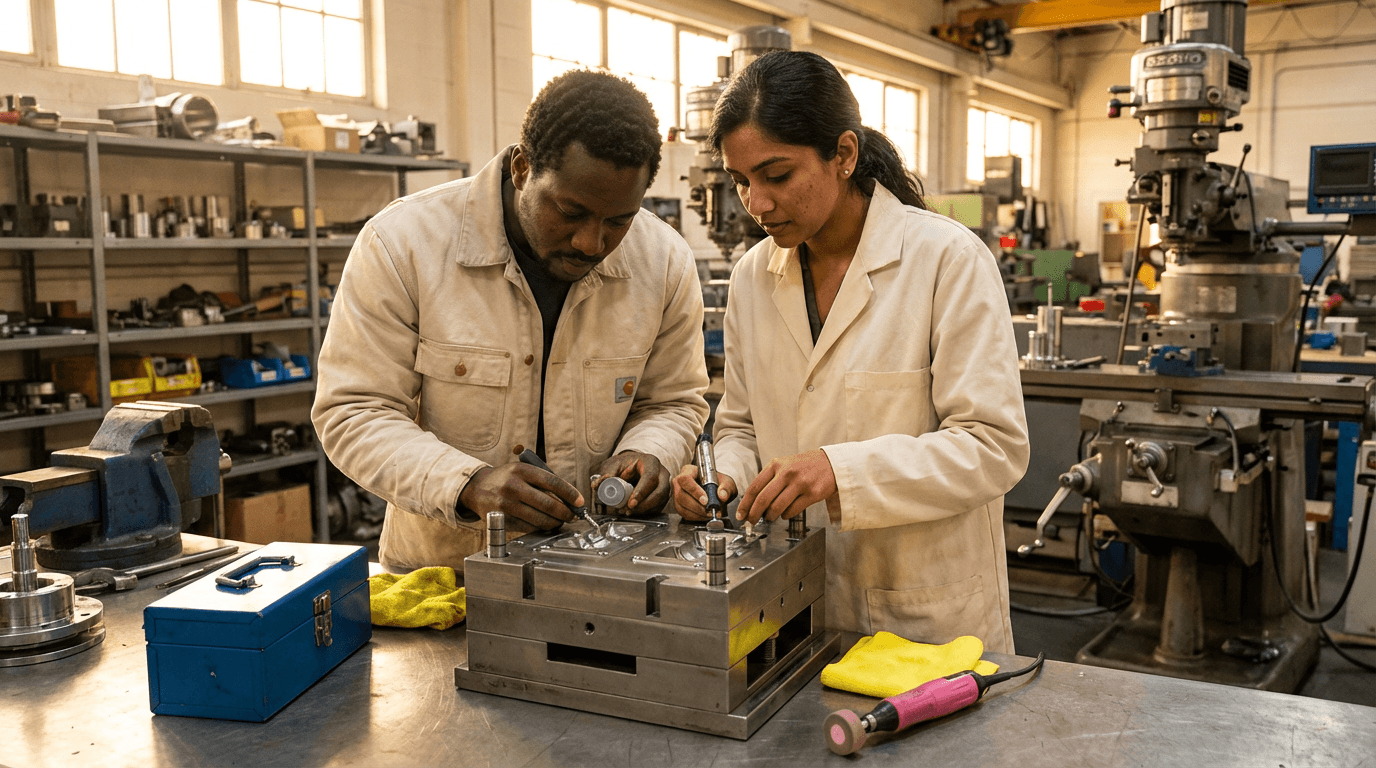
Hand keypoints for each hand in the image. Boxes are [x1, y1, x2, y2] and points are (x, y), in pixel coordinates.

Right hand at [458, 463, 581, 530]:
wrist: (477, 488)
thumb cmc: (506, 479)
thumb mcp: (523, 472)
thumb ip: (544, 483)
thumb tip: (569, 500)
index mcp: (522, 470)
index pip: (552, 482)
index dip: (570, 493)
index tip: (580, 502)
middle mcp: (513, 486)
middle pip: (547, 503)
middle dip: (565, 512)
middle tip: (571, 515)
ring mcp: (506, 504)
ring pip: (539, 519)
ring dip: (554, 522)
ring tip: (559, 521)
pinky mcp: (502, 519)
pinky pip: (527, 527)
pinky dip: (539, 527)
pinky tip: (544, 524)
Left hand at [595, 451, 669, 514]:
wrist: (633, 465)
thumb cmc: (625, 464)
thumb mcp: (614, 465)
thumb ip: (606, 474)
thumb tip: (597, 485)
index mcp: (650, 462)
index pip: (650, 477)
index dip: (641, 492)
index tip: (630, 503)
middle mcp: (661, 473)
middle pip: (660, 491)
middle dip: (644, 505)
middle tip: (629, 511)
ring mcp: (665, 485)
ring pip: (660, 501)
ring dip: (644, 510)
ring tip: (627, 512)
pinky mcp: (663, 495)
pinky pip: (659, 506)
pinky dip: (646, 512)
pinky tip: (634, 512)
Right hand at [671, 464, 737, 520]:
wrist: (716, 490)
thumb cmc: (718, 483)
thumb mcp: (726, 481)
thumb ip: (726, 487)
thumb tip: (722, 495)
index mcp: (689, 471)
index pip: (686, 479)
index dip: (694, 491)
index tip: (705, 500)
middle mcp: (680, 483)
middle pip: (681, 495)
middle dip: (696, 506)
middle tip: (709, 510)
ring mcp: (677, 494)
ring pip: (681, 506)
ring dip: (697, 513)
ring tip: (710, 514)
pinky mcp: (679, 506)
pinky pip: (684, 514)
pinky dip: (696, 517)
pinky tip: (705, 516)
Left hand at [737, 449, 836, 524]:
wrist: (830, 463)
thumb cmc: (804, 466)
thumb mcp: (784, 464)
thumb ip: (769, 479)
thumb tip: (754, 502)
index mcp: (776, 464)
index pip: (755, 487)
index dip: (745, 504)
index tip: (741, 514)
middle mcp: (787, 473)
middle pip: (763, 499)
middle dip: (754, 514)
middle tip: (751, 521)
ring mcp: (800, 483)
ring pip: (777, 507)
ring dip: (770, 516)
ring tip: (770, 517)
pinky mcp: (812, 494)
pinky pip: (792, 511)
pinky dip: (785, 516)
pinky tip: (785, 513)